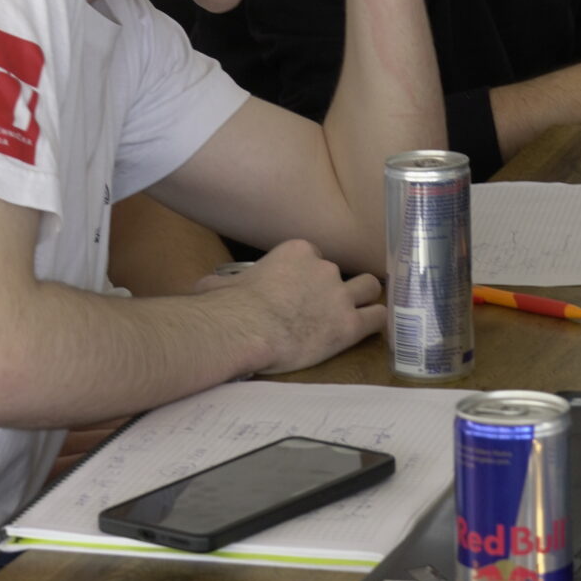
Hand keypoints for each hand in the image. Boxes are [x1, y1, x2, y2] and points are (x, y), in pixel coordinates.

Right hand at [236, 237, 387, 372]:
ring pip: (370, 288)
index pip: (315, 257)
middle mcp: (324, 268)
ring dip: (364, 299)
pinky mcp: (349, 325)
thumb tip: (202, 287)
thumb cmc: (229, 307)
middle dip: (337, 287)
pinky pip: (378, 318)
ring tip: (357, 313)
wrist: (245, 329)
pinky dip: (376, 322)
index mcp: (298, 251)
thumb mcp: (222, 285)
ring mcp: (340, 296)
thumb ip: (222, 283)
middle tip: (326, 306)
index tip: (300, 292)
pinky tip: (371, 329)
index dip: (309, 276)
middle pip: (342, 272)